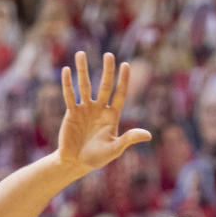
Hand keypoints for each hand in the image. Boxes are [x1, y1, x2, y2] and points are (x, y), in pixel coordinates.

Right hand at [57, 51, 151, 174]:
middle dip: (107, 71)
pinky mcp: (71, 113)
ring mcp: (85, 109)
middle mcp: (99, 109)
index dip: (123, 80)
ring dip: (83, 70)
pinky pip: (69, 95)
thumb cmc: (98, 158)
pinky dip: (67, 83)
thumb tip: (148, 135)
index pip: (120, 94)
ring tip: (81, 53)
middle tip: (109, 55)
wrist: (76, 163)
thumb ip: (129, 139)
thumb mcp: (115, 149)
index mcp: (112, 116)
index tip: (126, 65)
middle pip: (104, 86)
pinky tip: (67, 70)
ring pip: (84, 86)